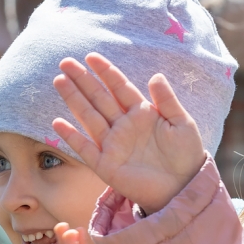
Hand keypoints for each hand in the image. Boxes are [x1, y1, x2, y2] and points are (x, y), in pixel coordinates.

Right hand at [52, 53, 205, 215]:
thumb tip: (155, 75)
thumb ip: (167, 100)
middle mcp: (123, 126)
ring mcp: (113, 145)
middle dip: (83, 80)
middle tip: (65, 63)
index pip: (120, 87)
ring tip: (59, 81)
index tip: (91, 56)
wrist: (183, 187)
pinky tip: (57, 123)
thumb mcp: (182, 123)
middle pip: (99, 98)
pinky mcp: (106, 166)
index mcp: (142, 113)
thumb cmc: (186, 155)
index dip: (105, 72)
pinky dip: (71, 136)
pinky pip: (85, 148)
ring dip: (74, 100)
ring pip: (89, 117)